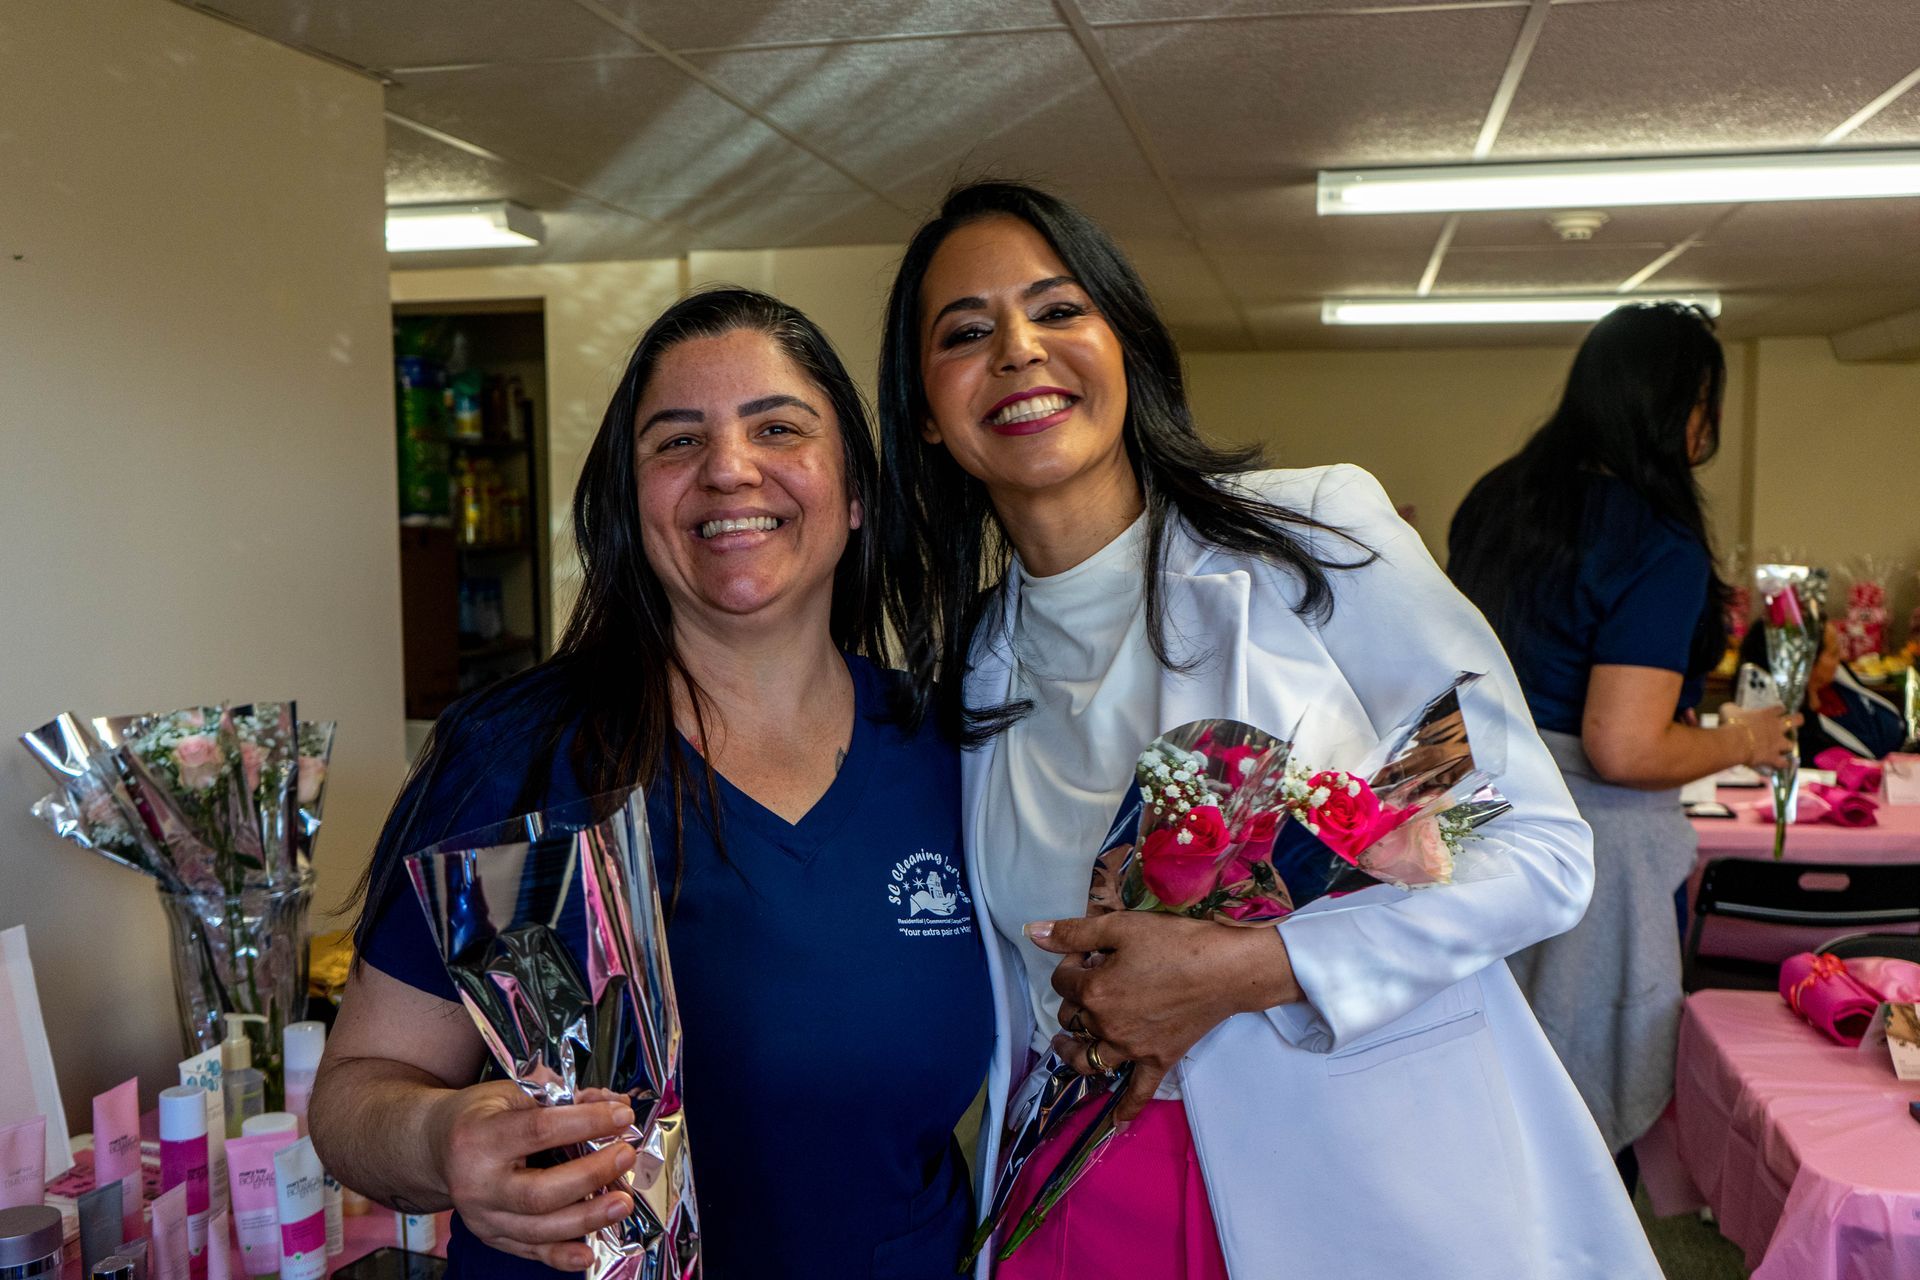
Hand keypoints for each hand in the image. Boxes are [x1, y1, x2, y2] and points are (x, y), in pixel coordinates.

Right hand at [426, 1080, 635, 1271]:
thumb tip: (614, 1104)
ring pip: (538, 1229)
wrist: (434, 1146)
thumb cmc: (477, 1116)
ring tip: (622, 1202)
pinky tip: (589, 1253)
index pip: (540, 1131)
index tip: (621, 1115)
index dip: (586, 1123)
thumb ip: (562, 1098)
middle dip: (591, 1176)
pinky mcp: (491, 1236)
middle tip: (625, 1156)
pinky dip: (561, 1256)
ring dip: (587, 1218)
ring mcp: (483, 1216)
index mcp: (479, 1138)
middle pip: (540, 1192)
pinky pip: (529, 1252)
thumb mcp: (511, 1092)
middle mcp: (477, 1184)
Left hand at [1028, 912, 1299, 1121]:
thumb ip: (1074, 933)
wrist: (1225, 968)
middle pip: (1073, 1017)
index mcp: (1095, 992)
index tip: (1087, 953)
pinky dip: (1125, 1108)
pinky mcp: (1158, 1060)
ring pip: (1090, 1058)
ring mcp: (1132, 1048)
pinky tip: (1114, 1123)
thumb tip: (1033, 932)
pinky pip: (1138, 1092)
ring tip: (1066, 1043)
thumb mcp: (1121, 927)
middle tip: (1093, 979)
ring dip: (1074, 1051)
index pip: (1063, 981)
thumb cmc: (1175, 942)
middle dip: (1075, 997)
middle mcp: (1107, 1026)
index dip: (1069, 964)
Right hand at [1721, 702, 1800, 770]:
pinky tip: (1778, 765)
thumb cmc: (1731, 723)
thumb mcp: (1728, 710)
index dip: (1779, 710)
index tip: (1777, 711)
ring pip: (1791, 744)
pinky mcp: (1773, 757)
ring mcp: (1777, 743)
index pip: (1779, 708)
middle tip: (1795, 722)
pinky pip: (1782, 763)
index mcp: (1767, 714)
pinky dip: (1781, 764)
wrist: (1734, 742)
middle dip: (1798, 720)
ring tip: (1783, 749)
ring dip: (1787, 746)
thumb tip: (1732, 709)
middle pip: (1796, 720)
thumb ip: (1734, 709)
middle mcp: (1777, 727)